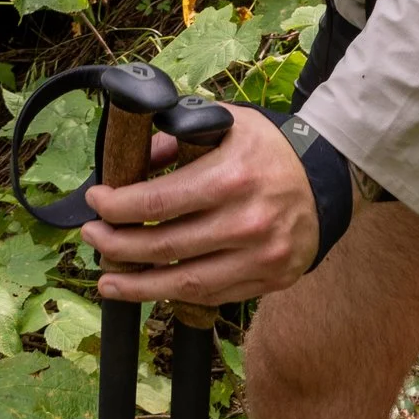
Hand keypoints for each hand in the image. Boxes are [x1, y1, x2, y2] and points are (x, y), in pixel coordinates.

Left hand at [80, 107, 332, 305]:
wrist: (326, 178)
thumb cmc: (267, 147)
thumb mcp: (226, 123)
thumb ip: (177, 138)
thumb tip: (134, 161)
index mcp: (231, 177)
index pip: (158, 203)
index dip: (117, 207)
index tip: (95, 202)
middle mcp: (246, 222)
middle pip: (164, 247)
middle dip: (117, 245)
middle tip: (92, 238)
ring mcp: (261, 257)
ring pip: (185, 283)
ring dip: (138, 286)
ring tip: (107, 282)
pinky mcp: (270, 279)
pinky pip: (213, 295)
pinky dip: (177, 294)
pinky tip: (152, 287)